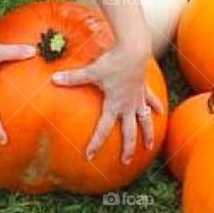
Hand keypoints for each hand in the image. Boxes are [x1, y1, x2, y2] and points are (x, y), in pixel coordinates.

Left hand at [51, 44, 162, 162]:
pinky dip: (155, 106)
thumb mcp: (91, 71)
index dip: (95, 143)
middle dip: (128, 148)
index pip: (103, 128)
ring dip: (148, 134)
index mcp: (114, 105)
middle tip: (125, 162)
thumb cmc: (112, 61)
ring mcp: (138, 98)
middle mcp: (128, 105)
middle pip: (129, 132)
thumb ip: (73, 78)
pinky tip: (160, 112)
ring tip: (149, 147)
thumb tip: (53, 79)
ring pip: (145, 121)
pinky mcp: (144, 88)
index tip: (89, 156)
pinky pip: (151, 100)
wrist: (133, 50)